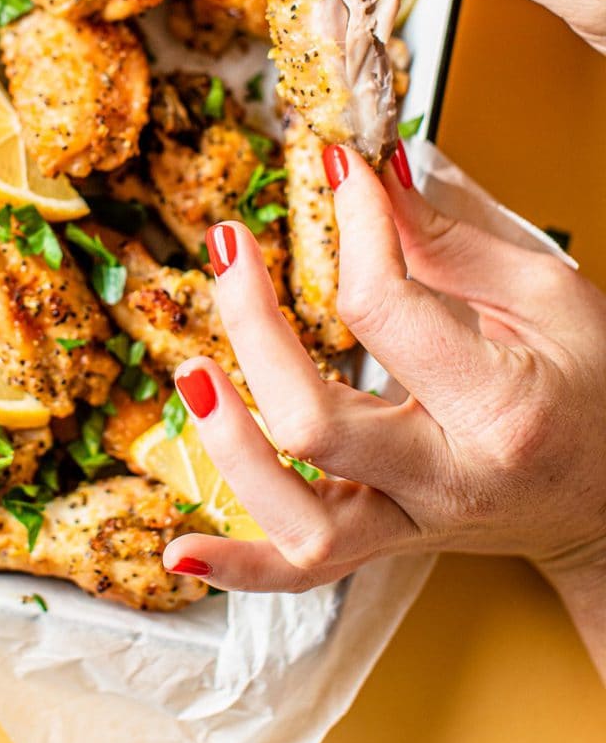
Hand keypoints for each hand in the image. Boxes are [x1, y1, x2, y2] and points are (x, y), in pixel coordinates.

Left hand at [162, 146, 605, 678]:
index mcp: (500, 408)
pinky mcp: (383, 543)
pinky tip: (179, 547)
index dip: (353, 229)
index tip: (339, 169)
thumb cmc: (593, 390)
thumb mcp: (545, 297)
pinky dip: (239, 566)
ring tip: (193, 376)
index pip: (385, 312)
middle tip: (229, 250)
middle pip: (316, 423)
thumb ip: (447, 239)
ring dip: (230, 452)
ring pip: (302, 524)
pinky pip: (302, 572)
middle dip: (255, 327)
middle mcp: (449, 481)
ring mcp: (410, 524)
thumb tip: (368, 172)